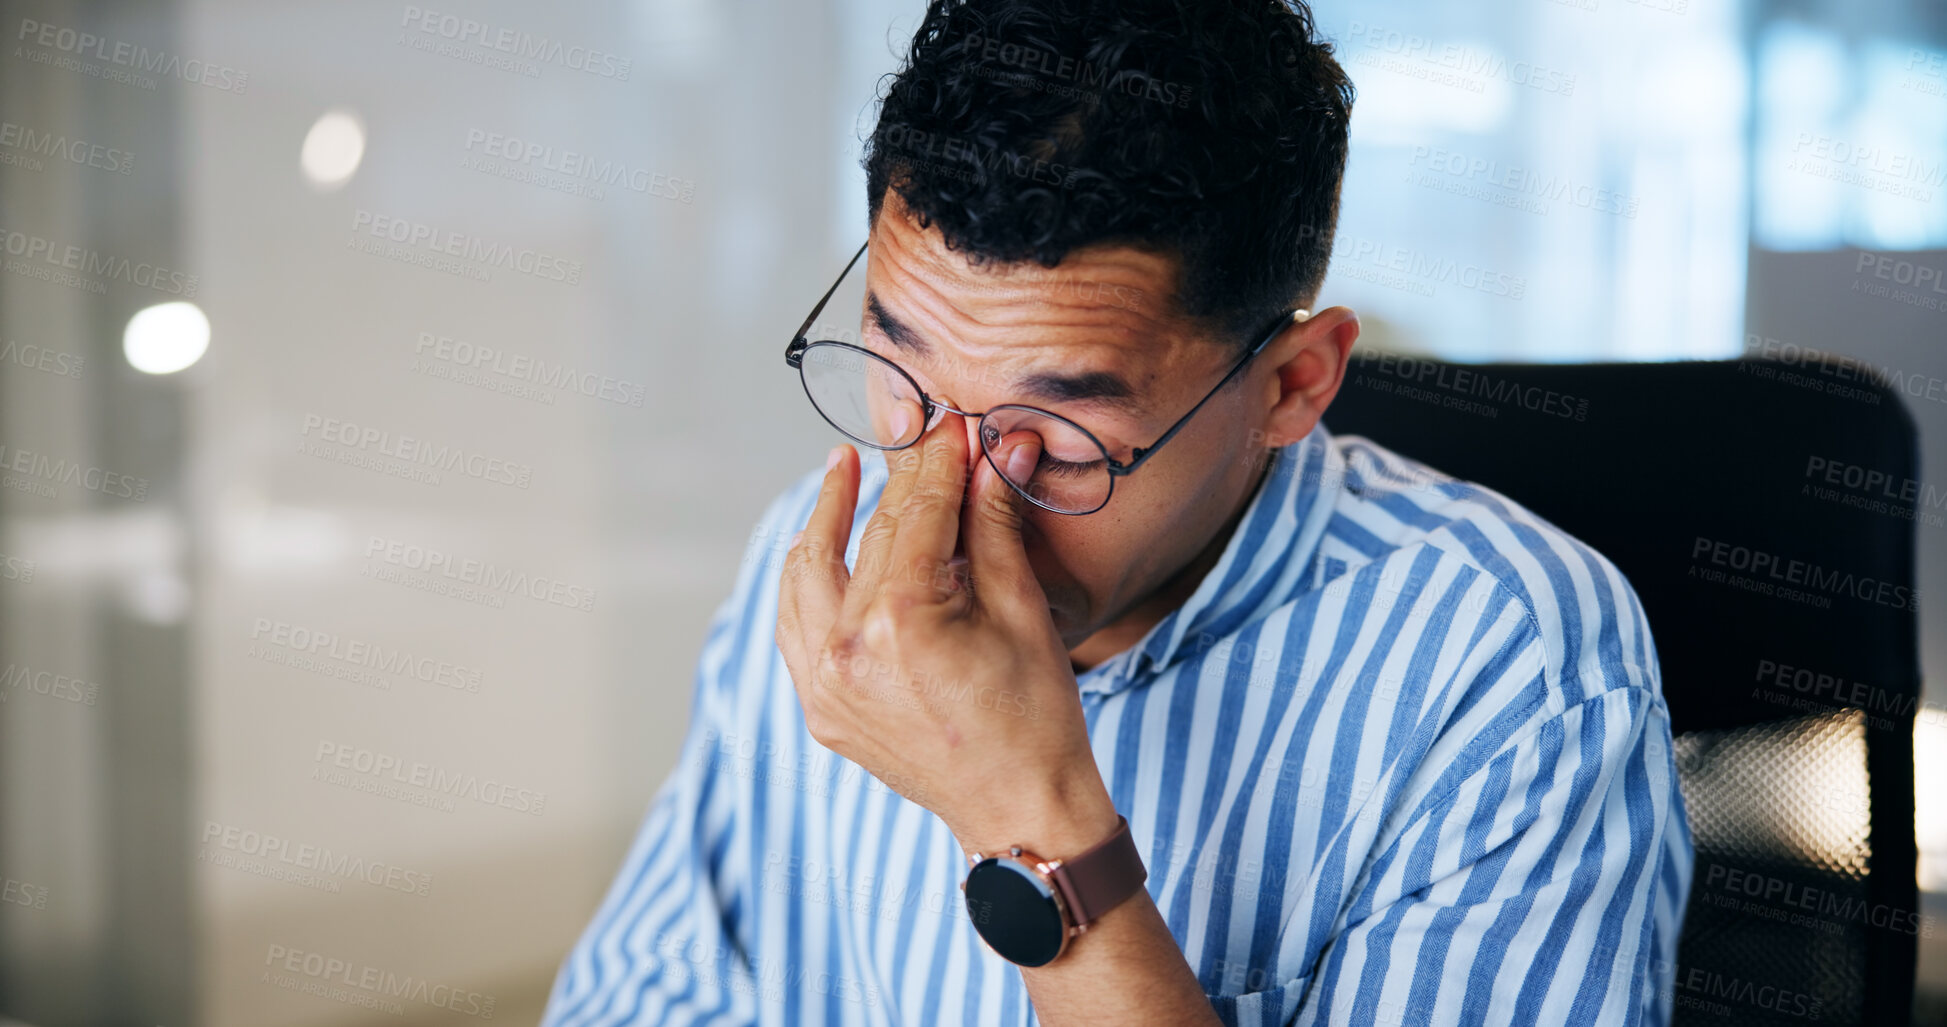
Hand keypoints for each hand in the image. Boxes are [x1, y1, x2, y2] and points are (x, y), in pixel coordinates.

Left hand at [775, 402, 1118, 857]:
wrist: (1019, 812)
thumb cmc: (1036, 718)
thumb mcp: (1023, 610)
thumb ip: (994, 525)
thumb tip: (997, 451)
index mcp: (901, 622)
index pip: (919, 516)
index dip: (941, 462)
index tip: (952, 424)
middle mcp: (846, 650)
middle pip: (872, 538)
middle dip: (902, 482)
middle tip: (920, 436)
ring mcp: (823, 683)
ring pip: (809, 573)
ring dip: (827, 519)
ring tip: (841, 470)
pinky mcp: (819, 707)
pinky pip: (795, 624)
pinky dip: (806, 580)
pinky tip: (820, 547)